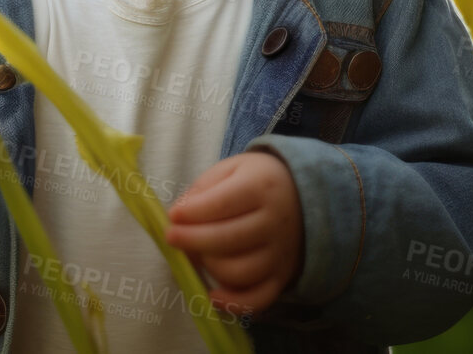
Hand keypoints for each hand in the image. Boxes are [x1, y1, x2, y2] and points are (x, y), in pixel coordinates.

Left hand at [165, 150, 304, 315]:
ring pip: (239, 272)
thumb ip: (202, 191)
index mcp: (261, 188)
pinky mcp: (282, 277)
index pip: (223, 203)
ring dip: (208, 266)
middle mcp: (275, 223)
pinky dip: (233, 303)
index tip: (173, 215)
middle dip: (192, 240)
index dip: (193, 212)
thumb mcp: (229, 171)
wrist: (300, 197)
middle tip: (172, 236)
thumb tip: (178, 219)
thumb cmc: (254, 182)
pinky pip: (259, 299)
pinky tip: (212, 294)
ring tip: (197, 254)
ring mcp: (280, 253)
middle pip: (228, 239)